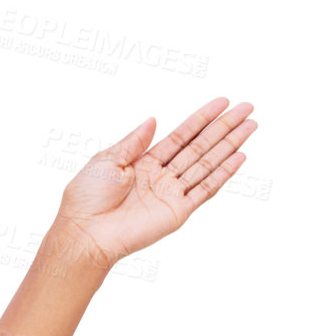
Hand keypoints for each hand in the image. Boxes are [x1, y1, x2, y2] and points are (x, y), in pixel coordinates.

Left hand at [52, 96, 257, 271]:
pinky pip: (205, 190)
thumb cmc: (86, 199)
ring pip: (207, 164)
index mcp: (143, 163)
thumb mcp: (106, 161)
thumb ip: (133, 142)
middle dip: (224, 127)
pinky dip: (223, 173)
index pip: (180, 136)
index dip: (201, 119)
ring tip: (251, 126)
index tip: (223, 102)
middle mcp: (161, 177)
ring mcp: (171, 195)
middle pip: (199, 146)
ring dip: (230, 145)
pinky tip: (239, 156)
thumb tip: (153, 119)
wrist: (84, 233)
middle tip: (248, 108)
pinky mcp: (177, 212)